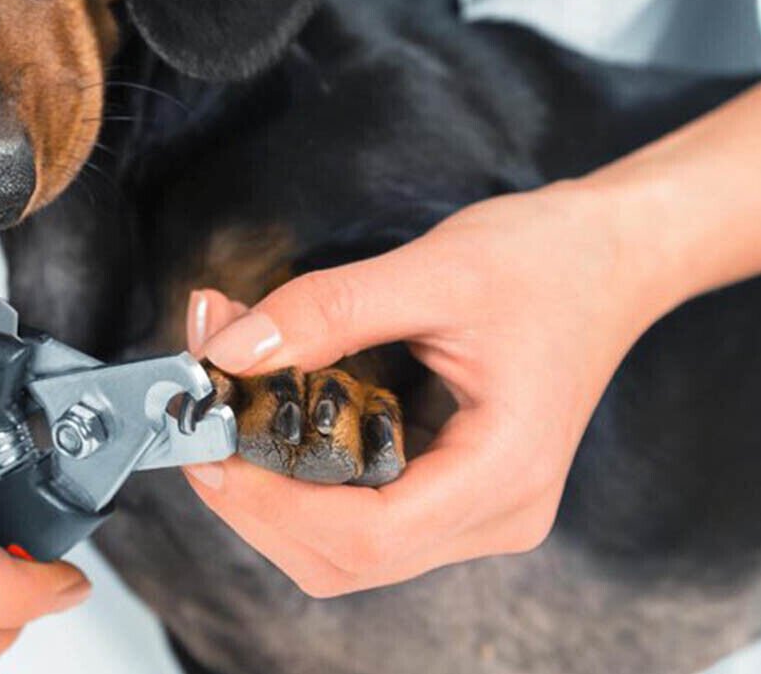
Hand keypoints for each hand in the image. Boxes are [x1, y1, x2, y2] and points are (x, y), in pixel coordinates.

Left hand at [183, 182, 672, 596]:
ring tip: (233, 399)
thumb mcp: (432, 271)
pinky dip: (304, 465)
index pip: (366, 537)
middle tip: (203, 419)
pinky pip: (362, 501)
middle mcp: (493, 512)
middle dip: (257, 497)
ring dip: (272, 481)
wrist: (607, 255)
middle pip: (344, 556)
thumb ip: (327, 313)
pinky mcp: (452, 480)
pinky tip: (277, 404)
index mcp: (504, 476)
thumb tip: (230, 350)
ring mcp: (473, 504)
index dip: (268, 504)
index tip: (206, 446)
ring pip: (344, 539)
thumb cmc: (545, 260)